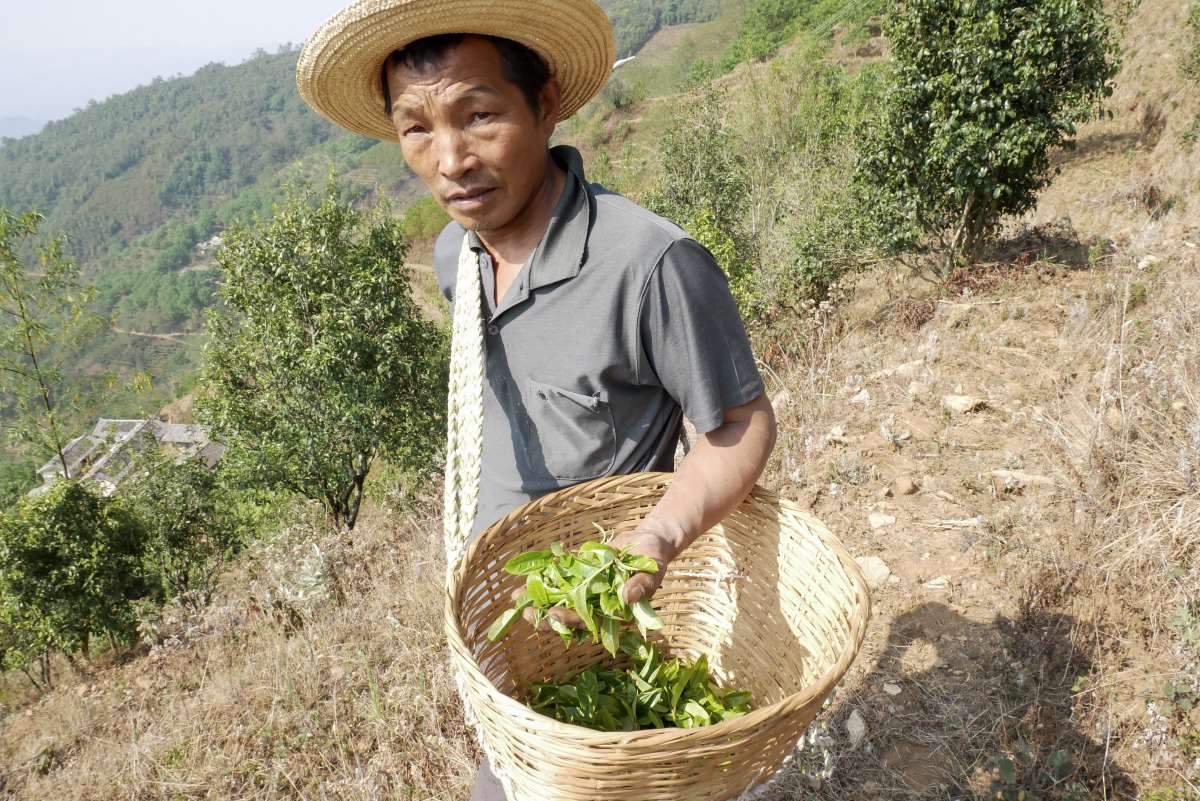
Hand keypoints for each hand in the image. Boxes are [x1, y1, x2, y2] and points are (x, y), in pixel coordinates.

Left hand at [514, 518, 682, 631]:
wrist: (649, 540)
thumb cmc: (654, 560)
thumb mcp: (652, 572)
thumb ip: (641, 586)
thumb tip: (627, 597)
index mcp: (612, 612)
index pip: (587, 622)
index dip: (569, 620)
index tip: (552, 614)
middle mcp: (596, 604)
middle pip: (567, 614)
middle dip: (544, 614)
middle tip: (523, 612)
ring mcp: (587, 589)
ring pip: (558, 597)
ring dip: (538, 597)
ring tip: (515, 596)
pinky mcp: (581, 573)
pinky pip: (560, 576)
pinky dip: (544, 575)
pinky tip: (525, 574)